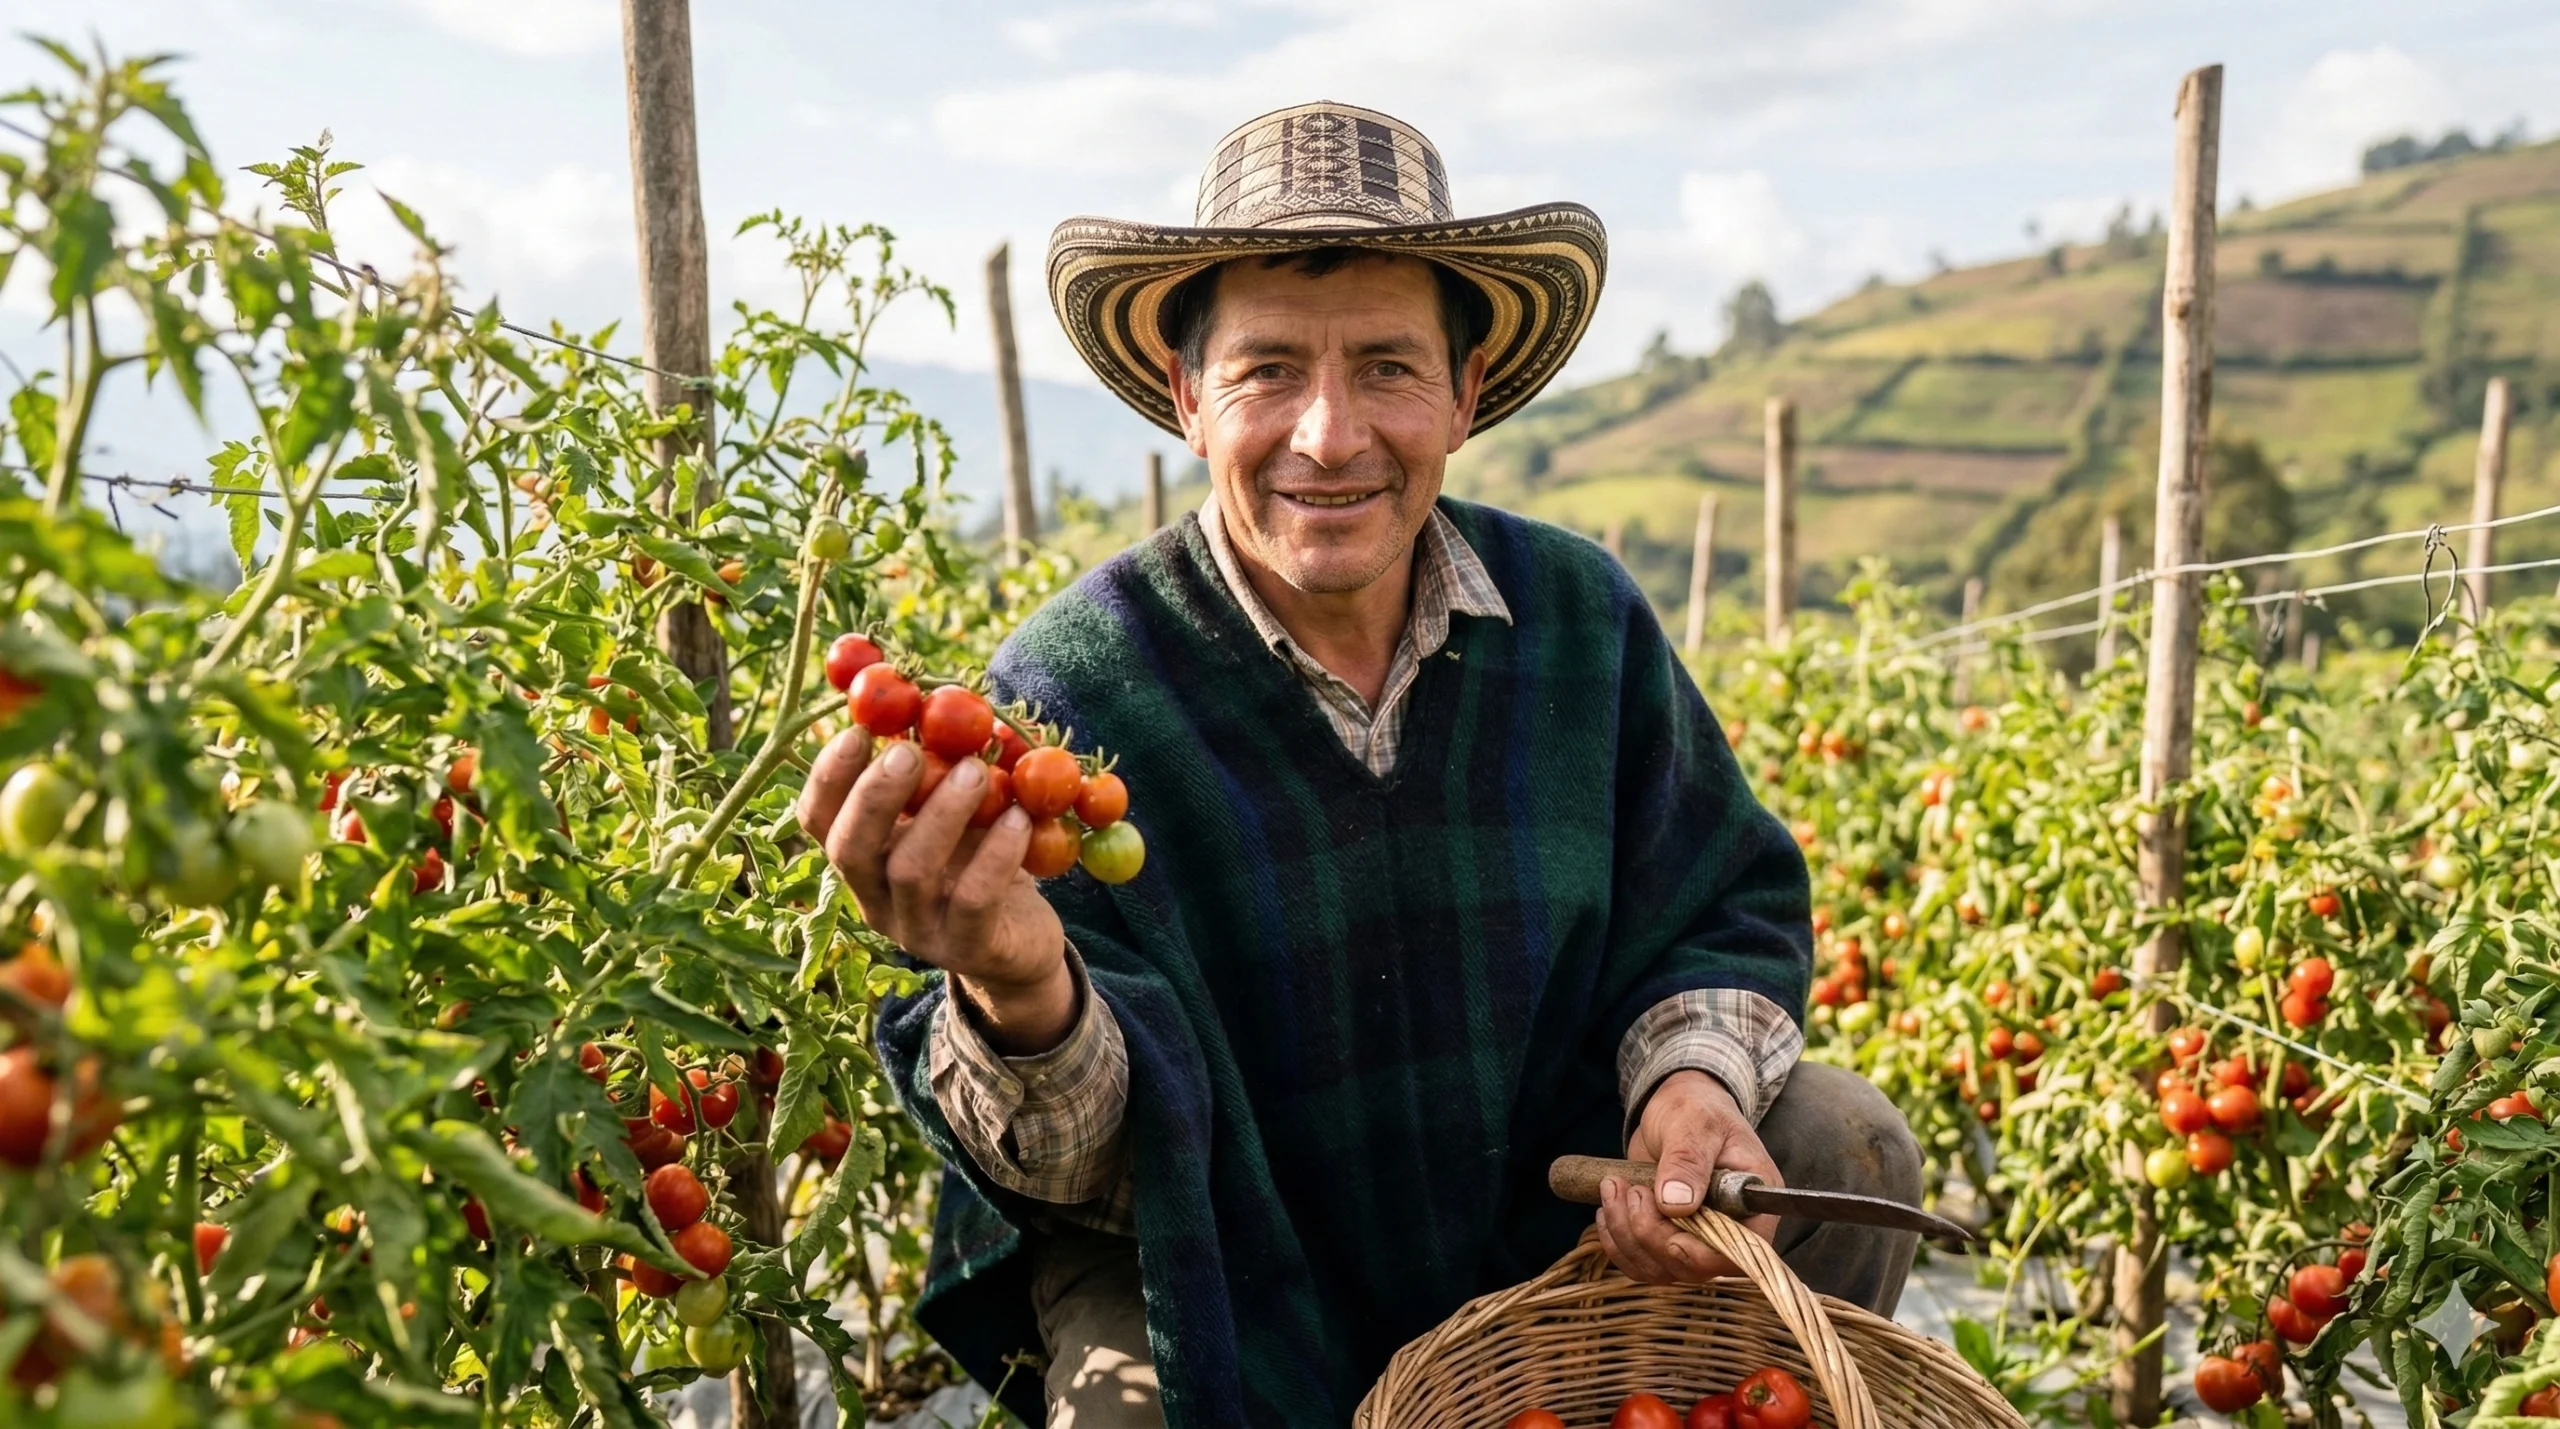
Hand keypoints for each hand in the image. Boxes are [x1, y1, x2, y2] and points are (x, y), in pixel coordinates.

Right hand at [795, 728, 1072, 1053]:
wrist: (1021, 943)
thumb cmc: (977, 861)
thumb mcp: (950, 816)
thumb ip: (934, 771)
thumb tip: (933, 695)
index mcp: (863, 860)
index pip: (817, 821)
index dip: (828, 777)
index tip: (857, 730)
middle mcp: (876, 897)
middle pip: (850, 849)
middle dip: (874, 795)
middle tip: (908, 751)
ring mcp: (918, 929)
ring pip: (911, 872)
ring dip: (941, 814)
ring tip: (976, 771)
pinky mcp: (968, 948)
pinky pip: (973, 899)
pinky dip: (995, 853)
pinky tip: (1019, 818)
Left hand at [1595, 1070, 1782, 1283]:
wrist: (1676, 1107)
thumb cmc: (1695, 1109)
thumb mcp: (1694, 1124)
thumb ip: (1687, 1161)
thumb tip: (1676, 1204)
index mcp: (1754, 1203)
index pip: (1740, 1252)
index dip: (1703, 1254)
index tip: (1669, 1231)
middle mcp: (1730, 1230)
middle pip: (1693, 1267)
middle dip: (1651, 1234)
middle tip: (1631, 1189)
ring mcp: (1697, 1239)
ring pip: (1661, 1269)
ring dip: (1627, 1236)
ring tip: (1613, 1188)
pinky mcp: (1667, 1238)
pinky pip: (1641, 1263)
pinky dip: (1617, 1243)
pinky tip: (1607, 1209)